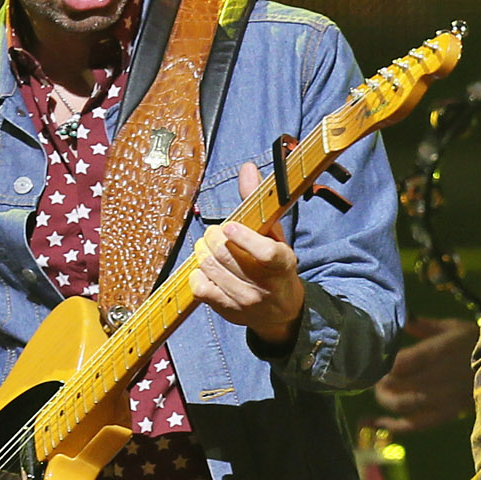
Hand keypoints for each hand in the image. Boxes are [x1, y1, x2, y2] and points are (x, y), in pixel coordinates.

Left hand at [190, 161, 305, 348]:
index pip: (265, 253)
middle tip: (215, 232)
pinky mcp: (228, 311)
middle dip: (213, 237)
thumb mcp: (275, 235)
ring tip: (208, 246)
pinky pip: (200, 287)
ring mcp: (245, 301)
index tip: (229, 226)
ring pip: (210, 268)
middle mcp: (266, 285)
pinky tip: (205, 268)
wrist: (280, 311)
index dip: (243, 238)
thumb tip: (246, 168)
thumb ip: (258, 202)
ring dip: (202, 251)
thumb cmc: (275, 265)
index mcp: (283, 263)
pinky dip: (197, 273)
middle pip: (225, 255)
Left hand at [372, 316, 480, 431]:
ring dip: (385, 400)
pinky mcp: (447, 414)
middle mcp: (439, 377)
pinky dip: (394, 426)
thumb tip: (402, 320)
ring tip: (380, 393)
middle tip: (374, 375)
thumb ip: (425, 326)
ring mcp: (443, 398)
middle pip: (397, 384)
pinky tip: (379, 422)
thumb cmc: (477, 343)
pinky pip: (416, 425)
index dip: (382, 363)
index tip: (375, 358)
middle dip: (380, 381)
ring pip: (403, 405)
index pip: (400, 362)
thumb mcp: (453, 327)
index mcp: (439, 351)